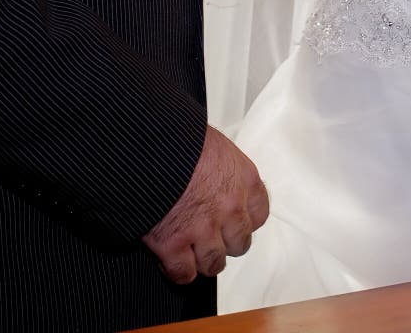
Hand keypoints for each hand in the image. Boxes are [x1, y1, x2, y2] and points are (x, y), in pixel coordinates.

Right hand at [142, 126, 268, 284]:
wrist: (151, 145)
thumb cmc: (181, 137)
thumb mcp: (214, 144)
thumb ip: (223, 168)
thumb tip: (215, 175)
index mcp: (244, 179)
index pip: (259, 214)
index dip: (245, 221)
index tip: (235, 221)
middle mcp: (230, 207)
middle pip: (240, 244)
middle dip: (225, 243)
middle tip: (211, 237)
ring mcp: (203, 228)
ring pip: (214, 263)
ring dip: (203, 260)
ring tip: (191, 252)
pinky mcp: (173, 244)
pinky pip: (183, 273)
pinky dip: (178, 270)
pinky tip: (170, 259)